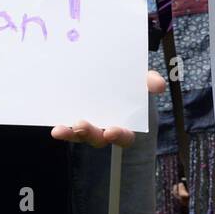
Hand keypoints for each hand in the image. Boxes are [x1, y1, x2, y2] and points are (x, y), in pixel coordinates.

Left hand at [50, 70, 164, 147]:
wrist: (108, 74)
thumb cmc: (129, 83)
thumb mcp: (141, 80)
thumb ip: (149, 81)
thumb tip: (158, 85)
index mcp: (125, 123)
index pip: (125, 137)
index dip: (119, 136)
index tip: (112, 131)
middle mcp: (105, 128)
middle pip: (98, 139)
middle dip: (90, 134)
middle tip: (82, 124)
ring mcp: (89, 126)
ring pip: (80, 136)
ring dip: (72, 134)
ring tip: (62, 128)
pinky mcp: (73, 121)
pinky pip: (67, 129)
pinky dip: (62, 130)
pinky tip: (56, 127)